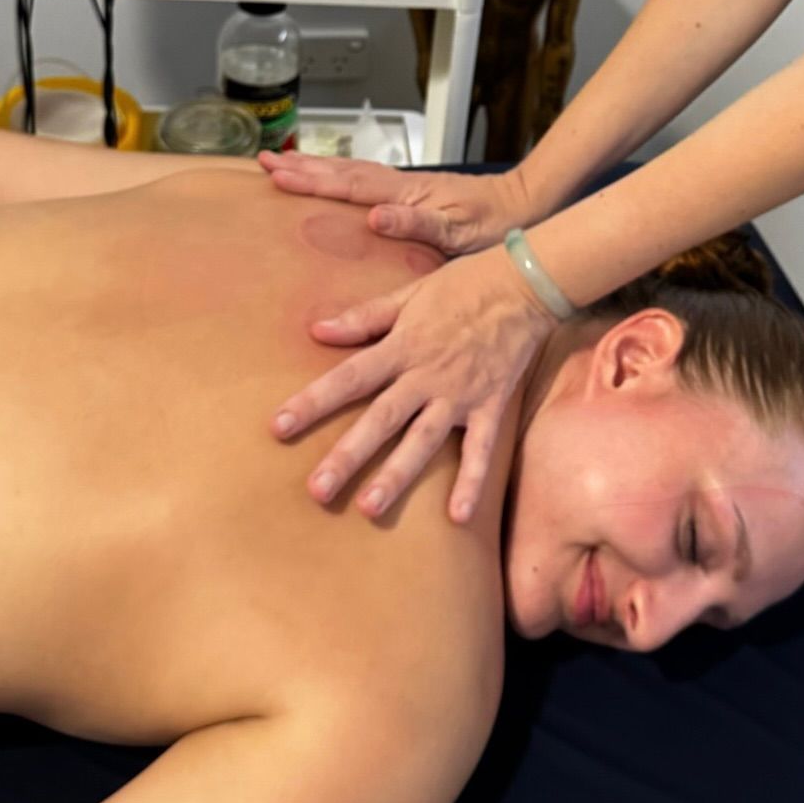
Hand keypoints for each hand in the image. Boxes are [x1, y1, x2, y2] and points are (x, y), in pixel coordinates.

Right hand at [257, 150, 533, 255]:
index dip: (311, 180)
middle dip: (303, 167)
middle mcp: (403, 185)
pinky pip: (365, 183)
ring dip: (318, 169)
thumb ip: (417, 226)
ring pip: (352, 173)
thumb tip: (374, 216)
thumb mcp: (459, 234)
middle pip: (343, 171)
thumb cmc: (496, 226)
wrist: (525, 207)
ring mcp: (407, 188)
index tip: (276, 174)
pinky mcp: (414, 195)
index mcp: (407, 194)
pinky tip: (333, 184)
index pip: (349, 184)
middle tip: (264, 162)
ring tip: (286, 166)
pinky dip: (341, 178)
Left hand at [270, 244, 558, 522]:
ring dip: (397, 475)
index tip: (279, 426)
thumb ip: (363, 317)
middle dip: (347, 455)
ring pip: (422, 441)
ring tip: (369, 508)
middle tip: (316, 490)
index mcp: (402, 346)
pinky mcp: (490, 406)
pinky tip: (457, 517)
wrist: (525, 285)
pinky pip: (481, 450)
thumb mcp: (407, 294)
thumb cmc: (461, 285)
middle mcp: (426, 376)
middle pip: (379, 420)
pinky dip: (471, 482)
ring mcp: (459, 395)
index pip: (348, 377)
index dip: (313, 402)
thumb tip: (317, 330)